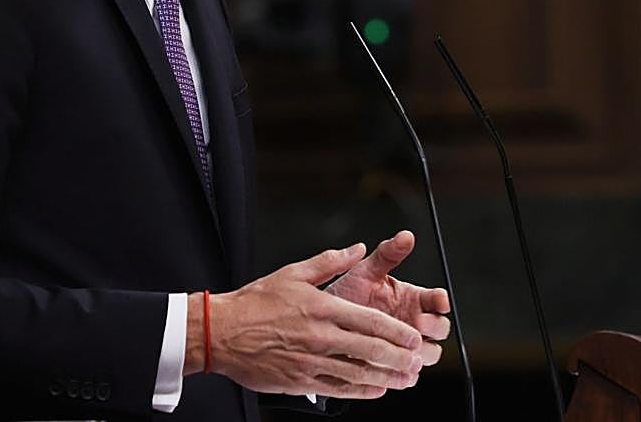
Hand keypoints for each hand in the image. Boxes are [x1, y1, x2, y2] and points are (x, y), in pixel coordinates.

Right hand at [188, 244, 424, 398]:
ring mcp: (311, 361)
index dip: (396, 331)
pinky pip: (339, 388)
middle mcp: (320, 336)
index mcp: (322, 307)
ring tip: (406, 379)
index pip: (369, 321)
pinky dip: (362, 391)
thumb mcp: (294, 273)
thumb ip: (330, 261)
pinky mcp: (300, 380)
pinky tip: (376, 390)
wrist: (222, 331)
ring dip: (387, 378)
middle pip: (371, 350)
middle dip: (400, 357)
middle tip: (418, 360)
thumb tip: (358, 248)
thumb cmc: (255, 301)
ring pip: (359, 373)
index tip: (413, 337)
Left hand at [326, 231, 451, 366]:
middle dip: (434, 327)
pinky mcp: (396, 367)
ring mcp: (406, 346)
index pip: (437, 300)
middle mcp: (413, 322)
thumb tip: (406, 236)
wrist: (324, 325)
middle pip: (441, 329)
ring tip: (406, 348)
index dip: (441, 301)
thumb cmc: (347, 295)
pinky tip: (392, 366)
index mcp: (412, 299)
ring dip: (422, 352)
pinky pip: (409, 374)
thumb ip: (387, 254)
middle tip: (419, 324)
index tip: (439, 300)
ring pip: (430, 354)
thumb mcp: (365, 272)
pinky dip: (405, 372)